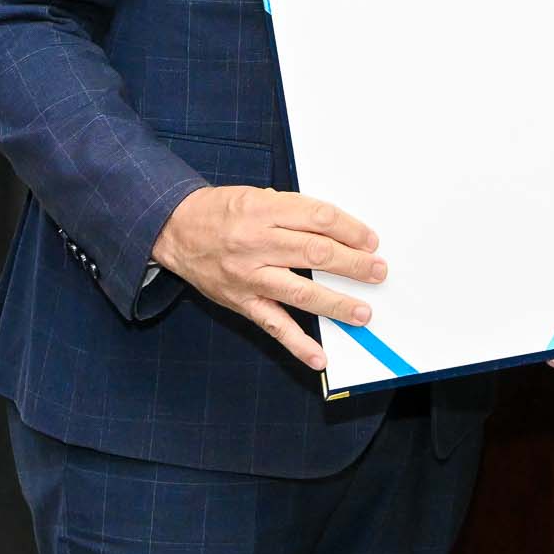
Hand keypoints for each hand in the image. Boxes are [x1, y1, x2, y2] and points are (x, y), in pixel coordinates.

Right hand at [153, 185, 384, 371]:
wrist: (175, 230)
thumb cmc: (222, 211)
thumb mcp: (256, 196)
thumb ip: (293, 210)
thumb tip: (338, 228)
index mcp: (263, 210)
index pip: (318, 217)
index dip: (349, 229)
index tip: (370, 240)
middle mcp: (257, 243)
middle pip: (315, 253)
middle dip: (353, 264)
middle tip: (378, 271)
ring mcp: (249, 276)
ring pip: (300, 291)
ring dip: (336, 304)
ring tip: (363, 313)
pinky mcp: (241, 302)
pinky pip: (274, 325)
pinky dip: (298, 344)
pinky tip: (319, 357)